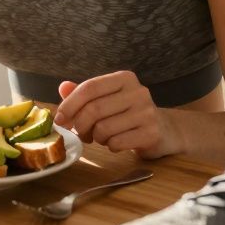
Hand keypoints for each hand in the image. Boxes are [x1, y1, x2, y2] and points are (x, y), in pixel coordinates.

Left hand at [53, 71, 181, 158]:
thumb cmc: (129, 114)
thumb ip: (85, 93)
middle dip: (80, 125)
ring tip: (102, 137)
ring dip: (96, 137)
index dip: (70, 104)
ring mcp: (147, 112)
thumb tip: (62, 87)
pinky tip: (116, 143)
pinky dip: (110, 146)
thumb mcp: (108, 99)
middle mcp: (137, 91)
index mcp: (124, 78)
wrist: (165, 130)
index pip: (90, 87)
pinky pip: (117, 142)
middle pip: (94, 109)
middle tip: (80, 134)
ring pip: (103, 128)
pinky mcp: (152, 133)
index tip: (59, 119)